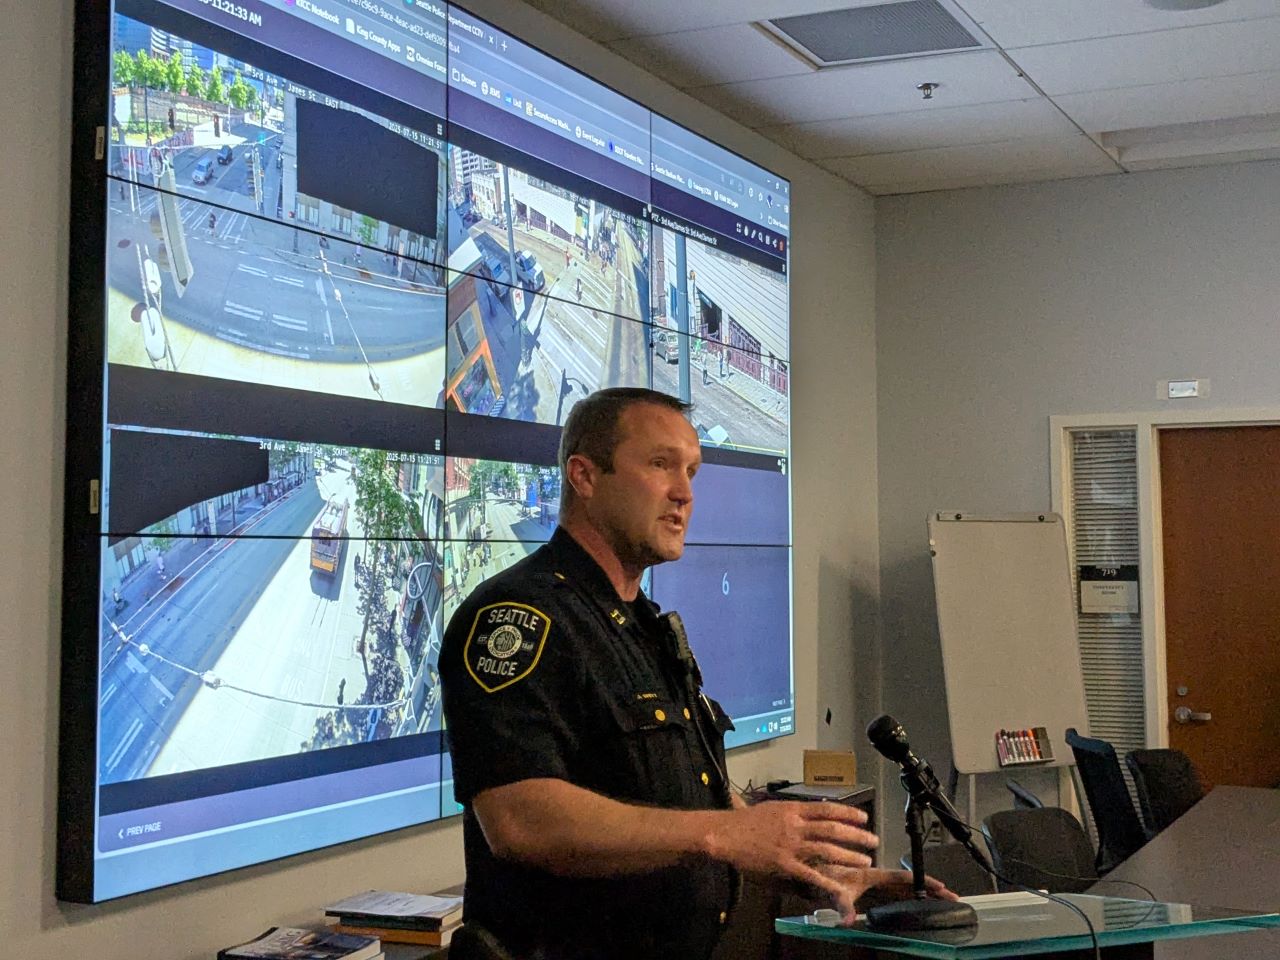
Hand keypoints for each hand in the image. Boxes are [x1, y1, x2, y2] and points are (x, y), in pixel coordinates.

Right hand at [705, 802, 877, 902]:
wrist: (725, 833)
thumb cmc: (745, 821)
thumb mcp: (772, 808)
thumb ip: (792, 811)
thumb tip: (811, 809)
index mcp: (793, 809)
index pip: (827, 809)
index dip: (848, 813)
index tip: (863, 817)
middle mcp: (795, 825)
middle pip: (833, 828)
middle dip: (856, 835)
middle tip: (873, 840)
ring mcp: (791, 845)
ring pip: (827, 849)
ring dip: (849, 855)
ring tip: (865, 860)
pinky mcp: (784, 864)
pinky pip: (810, 873)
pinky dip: (827, 881)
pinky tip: (839, 887)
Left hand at [817, 866, 958, 922]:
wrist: (806, 871)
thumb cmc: (818, 873)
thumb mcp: (832, 889)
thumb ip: (841, 903)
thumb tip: (847, 920)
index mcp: (871, 876)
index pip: (902, 878)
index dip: (922, 882)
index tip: (941, 887)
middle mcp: (875, 879)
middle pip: (909, 884)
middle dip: (930, 889)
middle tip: (952, 897)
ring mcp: (874, 886)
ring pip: (904, 889)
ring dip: (923, 893)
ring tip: (943, 899)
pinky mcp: (869, 892)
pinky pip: (895, 894)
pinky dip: (911, 897)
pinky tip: (921, 902)